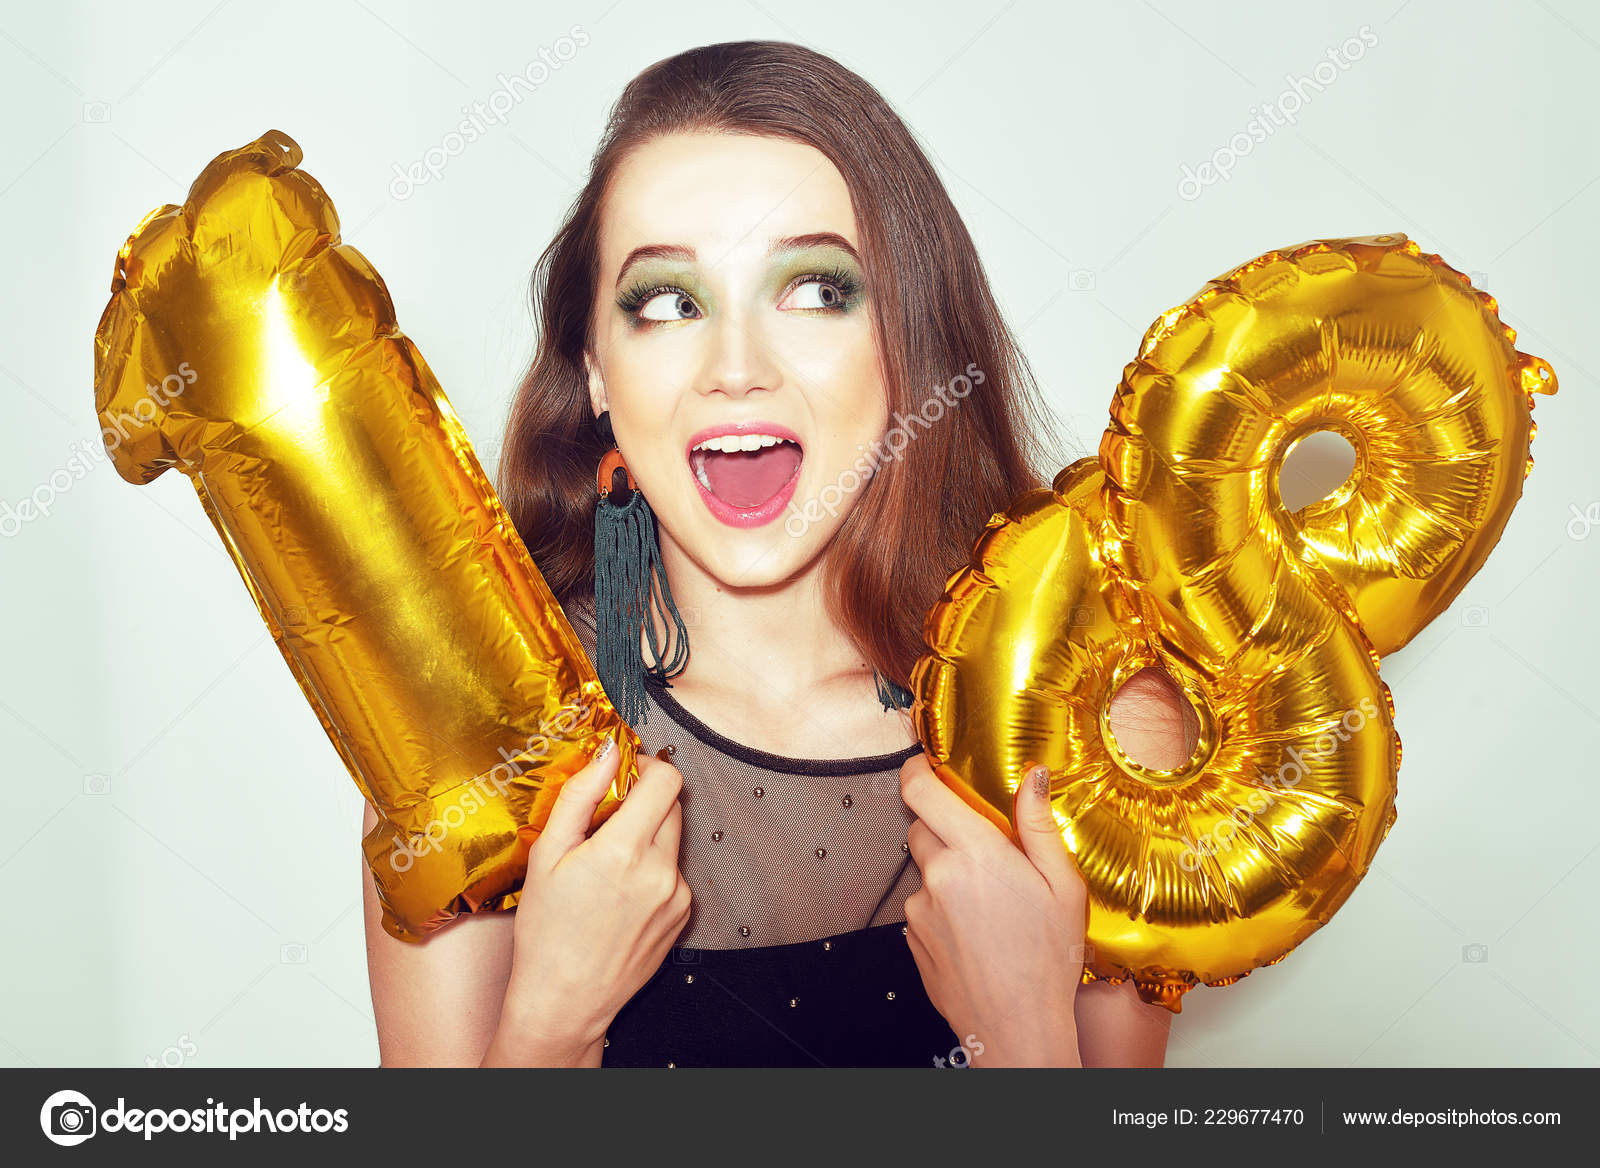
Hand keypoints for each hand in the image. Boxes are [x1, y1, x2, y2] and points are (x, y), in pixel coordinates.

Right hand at [485, 739, 690, 1064]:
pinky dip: (653, 870)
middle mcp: (661, 871)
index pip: (666, 779)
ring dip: (648, 837)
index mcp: (625, 851)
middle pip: (673, 805)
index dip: (646, 767)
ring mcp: (678, 895)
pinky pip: (675, 872)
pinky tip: (621, 894)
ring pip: (674, 839)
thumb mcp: (546, 856)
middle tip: (607, 821)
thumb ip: (579, 796)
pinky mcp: (684, 914)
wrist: (565, 1000)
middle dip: (644, 801)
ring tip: (609, 866)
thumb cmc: (546, 933)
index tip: (625, 774)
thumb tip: (606, 753)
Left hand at [900, 753, 1086, 1066]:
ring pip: (924, 870)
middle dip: (946, 828)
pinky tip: (976, 931)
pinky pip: (922, 907)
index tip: (924, 765)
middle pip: (921, 826)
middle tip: (984, 852)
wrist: (1018, 1028)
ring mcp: (919, 910)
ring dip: (946, 873)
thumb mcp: (1063, 887)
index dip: (916, 770)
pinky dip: (942, 908)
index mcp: (976, 853)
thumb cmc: (1048, 960)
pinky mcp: (911, 937)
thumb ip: (1040, 825)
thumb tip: (1033, 776)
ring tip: (989, 906)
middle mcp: (938, 876)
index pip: (921, 791)